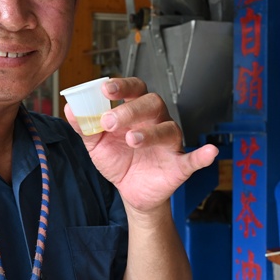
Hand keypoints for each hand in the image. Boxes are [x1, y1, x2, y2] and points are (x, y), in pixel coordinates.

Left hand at [63, 77, 218, 214]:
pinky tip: (210, 152)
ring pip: (168, 129)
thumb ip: (86, 127)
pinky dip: (204, 155)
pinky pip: (195, 158)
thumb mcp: (97, 145)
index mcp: (137, 111)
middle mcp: (157, 121)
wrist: (131, 192)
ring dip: (151, 133)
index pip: (134, 89)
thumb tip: (70, 109)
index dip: (122, 86)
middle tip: (110, 122)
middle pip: (152, 104)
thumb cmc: (119, 161)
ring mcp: (170, 142)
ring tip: (132, 140)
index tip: (105, 89)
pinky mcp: (180, 164)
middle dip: (131, 110)